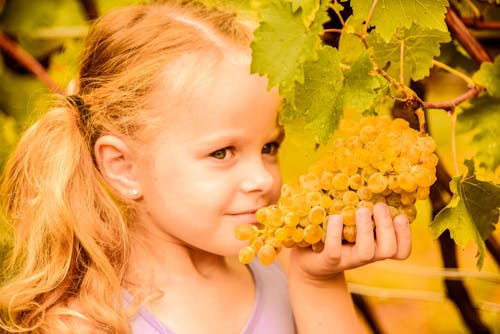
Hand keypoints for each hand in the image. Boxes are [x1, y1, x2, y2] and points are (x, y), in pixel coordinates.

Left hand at [289, 202, 411, 280]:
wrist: (307, 261)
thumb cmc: (334, 234)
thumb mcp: (351, 222)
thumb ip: (363, 208)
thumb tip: (370, 176)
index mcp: (375, 246)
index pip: (401, 251)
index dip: (405, 235)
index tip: (401, 216)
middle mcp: (365, 255)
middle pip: (389, 250)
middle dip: (388, 226)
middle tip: (379, 206)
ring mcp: (347, 260)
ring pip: (366, 252)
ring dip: (366, 229)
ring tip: (361, 210)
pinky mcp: (327, 261)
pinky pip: (334, 251)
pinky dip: (335, 233)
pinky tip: (336, 218)